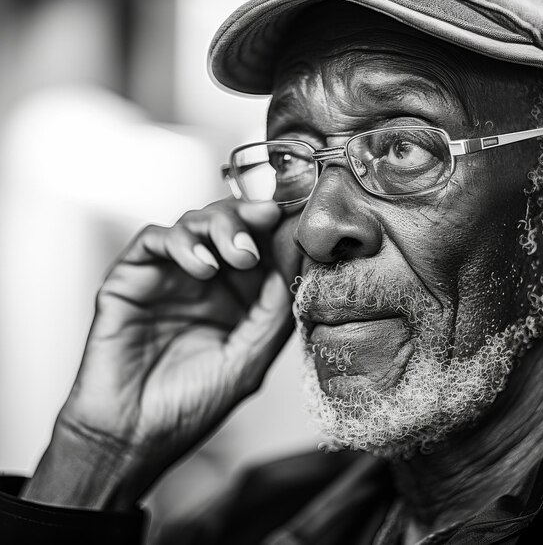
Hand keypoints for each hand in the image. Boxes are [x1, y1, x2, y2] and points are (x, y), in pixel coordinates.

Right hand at [23, 198, 294, 508]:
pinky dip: (181, 244)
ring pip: (193, 223)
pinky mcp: (130, 278)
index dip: (277, 228)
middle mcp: (202, 282)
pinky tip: (202, 267)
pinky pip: (154, 241)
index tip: (299, 215)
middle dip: (250, 218)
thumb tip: (298, 262)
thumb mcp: (249, 359)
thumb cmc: (187, 407)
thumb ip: (275, 311)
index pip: (258, 246)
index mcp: (234, 298)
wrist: (130, 439)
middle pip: (226, 225)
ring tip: (239, 254)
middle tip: (268, 223)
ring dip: (221, 227)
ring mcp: (167, 277)